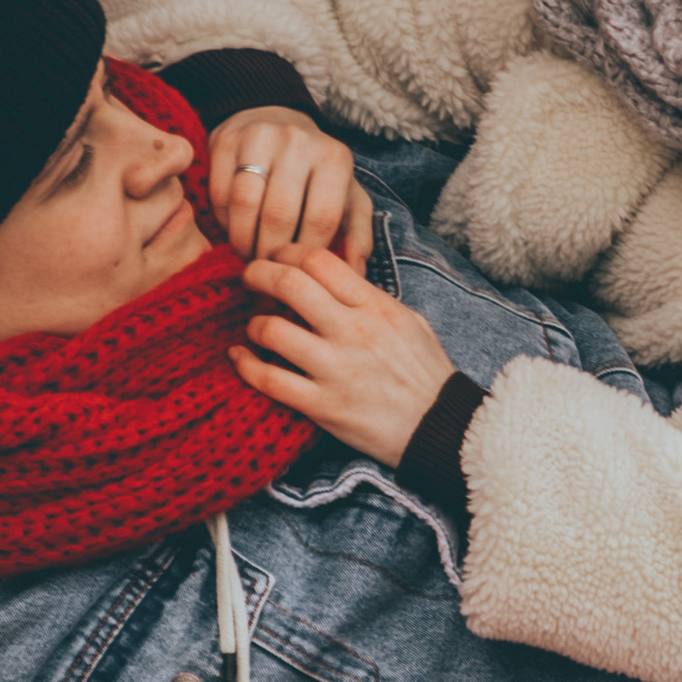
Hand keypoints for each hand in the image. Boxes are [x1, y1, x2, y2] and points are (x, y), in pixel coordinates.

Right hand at [206, 108, 373, 265]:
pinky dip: (224, 220)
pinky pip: (220, 193)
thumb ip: (358, 234)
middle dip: (270, 253)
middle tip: (267, 268)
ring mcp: (260, 137)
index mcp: (334, 158)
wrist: (276, 119)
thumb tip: (357, 272)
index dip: (304, 253)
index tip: (297, 270)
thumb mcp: (347, 195)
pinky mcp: (226, 139)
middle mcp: (299, 142)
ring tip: (248, 254)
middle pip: (279, 215)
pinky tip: (234, 229)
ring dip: (242, 240)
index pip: (321, 219)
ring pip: (245, 204)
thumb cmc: (315, 170)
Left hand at [234, 244, 458, 461]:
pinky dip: (246, 365)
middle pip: (289, 283)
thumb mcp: (410, 322)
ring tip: (254, 326)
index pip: (319, 260)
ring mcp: (336, 370)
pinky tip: (240, 357)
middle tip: (249, 278)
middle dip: (258, 273)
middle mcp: (354, 332)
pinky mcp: (324, 406)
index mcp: (376, 306)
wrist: (441, 429)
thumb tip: (336, 279)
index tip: (277, 257)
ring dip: (253, 324)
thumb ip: (371, 298)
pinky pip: (270, 380)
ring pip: (272, 330)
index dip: (288, 251)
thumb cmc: (425, 374)